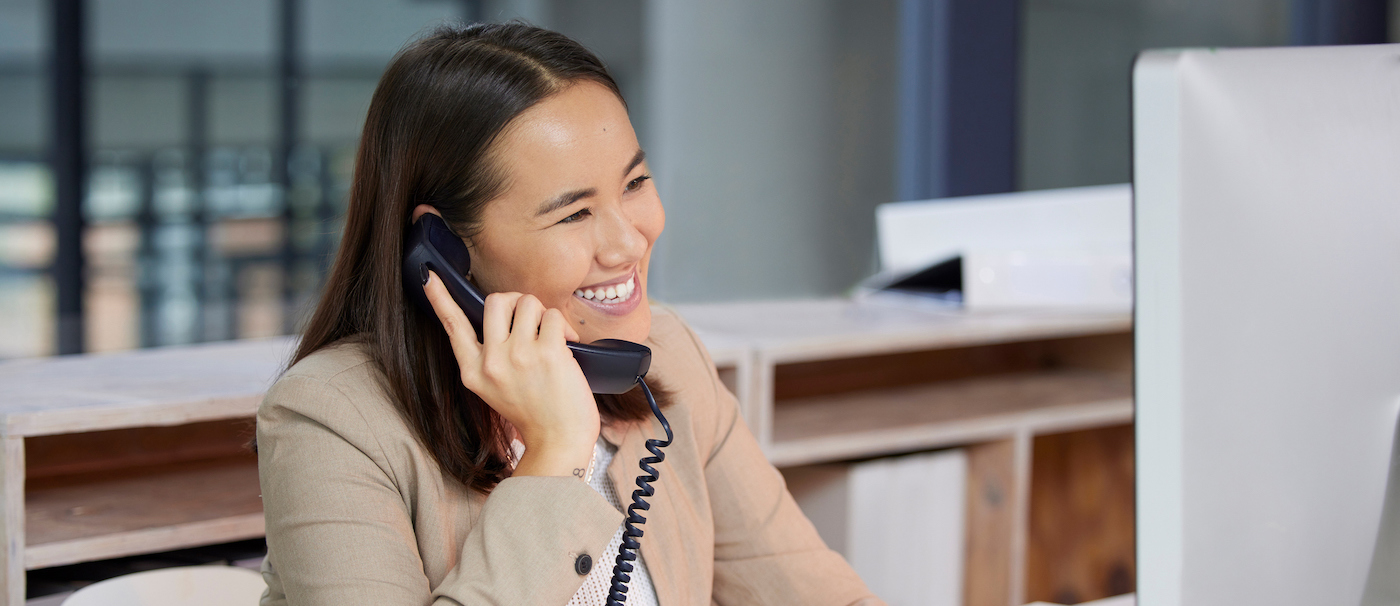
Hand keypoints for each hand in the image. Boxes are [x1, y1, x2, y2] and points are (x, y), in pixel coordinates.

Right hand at [423, 271, 597, 478]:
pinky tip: (568, 345)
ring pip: (527, 302)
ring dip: (544, 314)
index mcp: (472, 372)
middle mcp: (490, 362)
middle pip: (496, 300)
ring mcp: (518, 356)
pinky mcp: (547, 354)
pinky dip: (564, 326)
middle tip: (533, 321)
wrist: (558, 442)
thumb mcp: (496, 388)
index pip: (452, 326)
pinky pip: (553, 315)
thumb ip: (491, 357)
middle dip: (518, 302)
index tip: (430, 277)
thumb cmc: (534, 413)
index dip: (440, 298)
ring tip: (552, 337)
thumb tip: (505, 317)